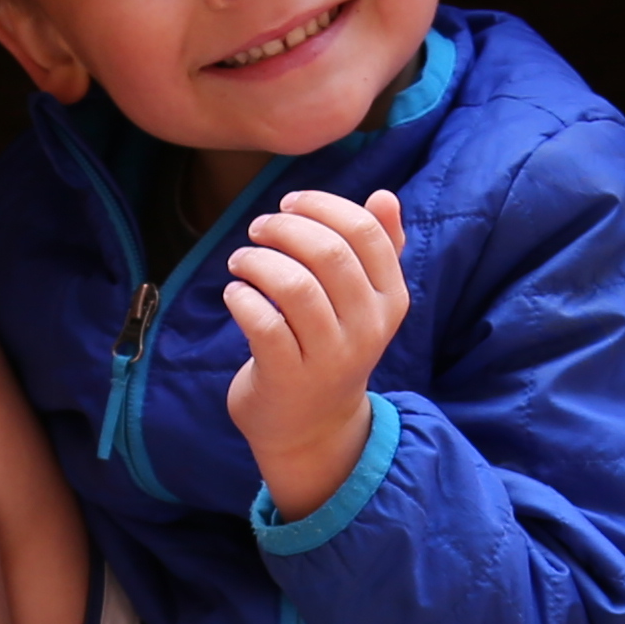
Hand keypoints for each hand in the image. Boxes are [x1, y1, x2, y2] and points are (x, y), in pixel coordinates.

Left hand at [224, 187, 408, 520]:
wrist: (313, 428)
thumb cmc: (331, 347)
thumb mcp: (365, 303)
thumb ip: (379, 249)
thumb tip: (385, 196)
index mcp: (391, 300)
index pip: (364, 232)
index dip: (320, 206)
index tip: (288, 204)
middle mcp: (367, 328)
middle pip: (328, 253)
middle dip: (283, 228)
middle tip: (257, 229)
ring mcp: (329, 356)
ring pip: (293, 285)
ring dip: (257, 260)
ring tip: (241, 261)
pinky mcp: (288, 377)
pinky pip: (262, 323)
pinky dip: (240, 298)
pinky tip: (234, 294)